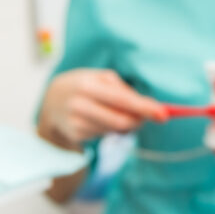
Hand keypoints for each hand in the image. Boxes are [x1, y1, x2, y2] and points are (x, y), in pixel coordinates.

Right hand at [38, 69, 165, 149]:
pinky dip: (110, 128)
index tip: (163, 114)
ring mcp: (76, 123)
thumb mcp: (100, 78)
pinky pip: (105, 134)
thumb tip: (146, 106)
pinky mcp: (76, 135)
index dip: (144, 108)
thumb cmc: (84, 85)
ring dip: (125, 124)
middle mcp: (80, 105)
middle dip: (139, 120)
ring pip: (115, 130)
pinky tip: (99, 118)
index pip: (122, 100)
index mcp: (88, 86)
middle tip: (147, 116)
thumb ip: (123, 90)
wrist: (51, 101)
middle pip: (121, 121)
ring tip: (114, 111)